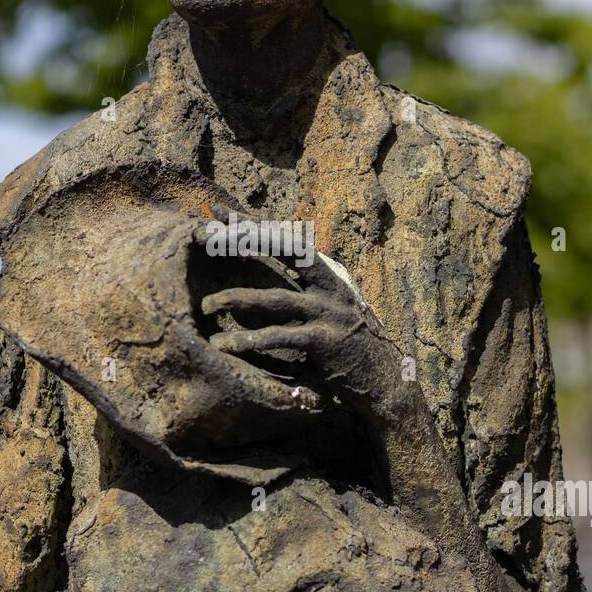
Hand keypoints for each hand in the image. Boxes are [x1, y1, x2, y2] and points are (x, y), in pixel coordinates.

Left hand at [199, 208, 405, 425]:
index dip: (253, 223)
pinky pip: (279, 338)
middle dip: (246, 238)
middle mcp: (330, 287)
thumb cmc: (350, 345)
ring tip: (205, 304)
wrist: (385, 381)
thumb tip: (264, 270)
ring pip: (275, 299)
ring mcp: (329, 313)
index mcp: (328, 276)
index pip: (287, 239)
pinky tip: (223, 344)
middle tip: (207, 234)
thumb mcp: (329, 309)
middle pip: (285, 252)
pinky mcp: (324, 341)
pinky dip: (248, 341)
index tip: (219, 210)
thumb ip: (302, 290)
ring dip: (237, 299)